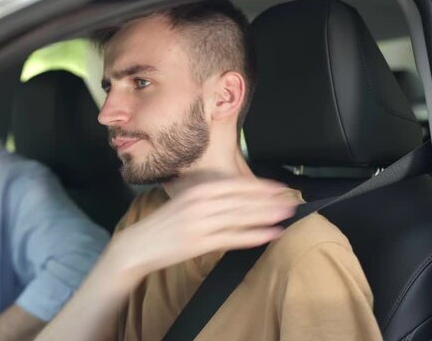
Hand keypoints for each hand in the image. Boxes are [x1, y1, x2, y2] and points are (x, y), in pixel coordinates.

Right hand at [103, 177, 300, 288]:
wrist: (138, 246)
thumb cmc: (163, 224)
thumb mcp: (183, 201)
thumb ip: (207, 197)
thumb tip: (236, 196)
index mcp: (197, 190)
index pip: (236, 185)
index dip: (260, 186)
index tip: (279, 187)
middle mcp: (200, 203)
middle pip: (243, 199)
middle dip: (270, 200)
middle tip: (293, 200)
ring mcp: (200, 223)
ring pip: (241, 217)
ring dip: (267, 215)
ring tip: (287, 215)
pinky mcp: (200, 243)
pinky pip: (233, 238)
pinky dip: (253, 235)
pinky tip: (270, 234)